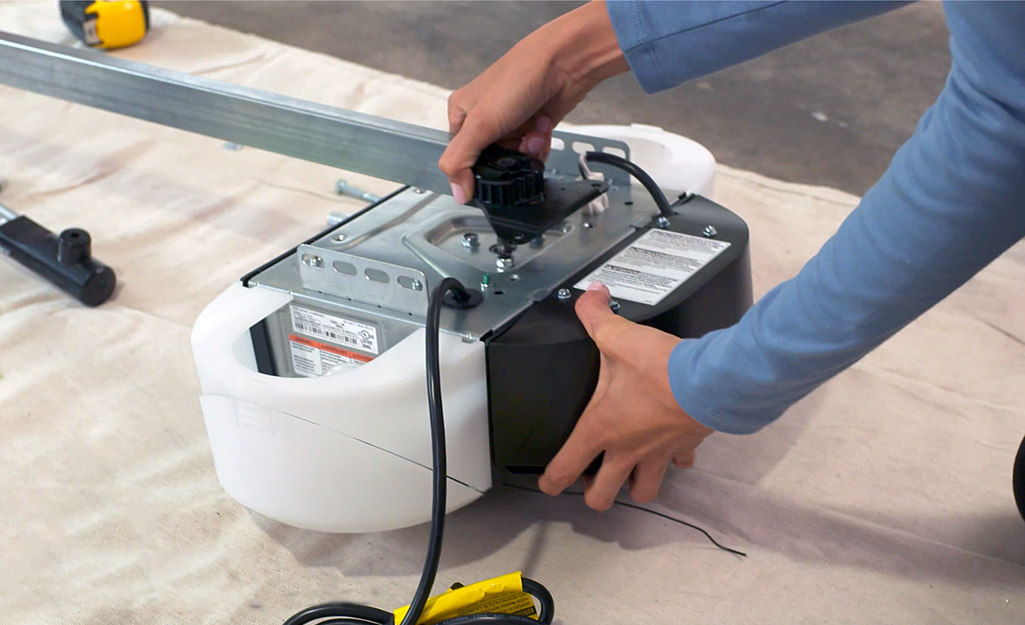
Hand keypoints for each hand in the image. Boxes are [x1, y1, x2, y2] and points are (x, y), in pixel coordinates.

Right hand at [438, 1, 628, 202]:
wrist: (564, 63)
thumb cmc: (519, 77)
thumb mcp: (481, 123)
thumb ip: (461, 160)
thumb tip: (457, 193)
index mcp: (461, 114)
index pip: (460, 159)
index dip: (477, 170)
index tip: (494, 172)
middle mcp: (483, 120)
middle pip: (491, 162)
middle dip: (510, 158)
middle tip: (520, 144)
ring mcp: (509, 124)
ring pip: (514, 160)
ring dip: (529, 150)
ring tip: (535, 130)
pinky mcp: (531, 127)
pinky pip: (532, 152)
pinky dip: (540, 144)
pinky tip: (543, 127)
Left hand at [538, 283, 715, 509]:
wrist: (710, 381)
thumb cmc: (662, 367)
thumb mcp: (619, 336)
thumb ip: (596, 315)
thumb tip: (589, 295)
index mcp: (601, 428)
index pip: (566, 467)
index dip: (551, 481)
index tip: (547, 484)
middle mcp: (627, 449)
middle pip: (602, 497)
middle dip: (593, 495)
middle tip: (591, 482)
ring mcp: (657, 453)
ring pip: (643, 492)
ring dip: (634, 486)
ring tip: (629, 475)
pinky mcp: (683, 447)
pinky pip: (678, 464)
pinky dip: (673, 461)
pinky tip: (671, 449)